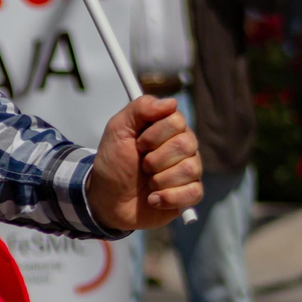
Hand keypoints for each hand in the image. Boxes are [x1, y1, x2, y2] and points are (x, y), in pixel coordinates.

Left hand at [87, 95, 202, 230]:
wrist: (108, 200)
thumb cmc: (113, 164)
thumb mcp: (117, 130)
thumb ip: (139, 109)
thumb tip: (171, 101)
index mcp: (166, 129)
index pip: (177, 120)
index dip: (156, 134)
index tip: (138, 144)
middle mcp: (181, 148)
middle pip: (187, 144)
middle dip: (156, 158)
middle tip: (142, 164)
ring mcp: (187, 171)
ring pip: (190, 169)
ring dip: (159, 179)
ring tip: (147, 182)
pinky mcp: (189, 194)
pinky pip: (194, 192)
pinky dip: (168, 197)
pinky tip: (153, 198)